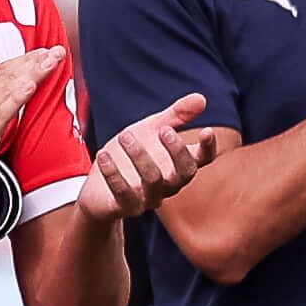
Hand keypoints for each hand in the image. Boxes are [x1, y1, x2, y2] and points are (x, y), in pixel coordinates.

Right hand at [0, 44, 63, 204]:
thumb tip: (19, 92)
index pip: (0, 70)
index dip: (25, 59)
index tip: (47, 52)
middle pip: (6, 75)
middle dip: (33, 61)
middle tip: (57, 52)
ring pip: (6, 89)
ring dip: (31, 72)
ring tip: (51, 61)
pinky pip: (1, 113)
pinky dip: (17, 97)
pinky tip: (31, 85)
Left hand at [80, 89, 231, 225]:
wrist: (98, 189)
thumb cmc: (129, 158)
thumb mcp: (150, 130)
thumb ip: (175, 116)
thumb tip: (202, 98)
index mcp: (176, 166)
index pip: (201, 161)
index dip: (207, 148)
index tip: (207, 130)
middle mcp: (167, 185)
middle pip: (184, 174)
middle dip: (177, 151)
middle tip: (164, 129)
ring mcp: (146, 198)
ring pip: (153, 181)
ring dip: (140, 156)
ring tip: (125, 135)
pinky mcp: (123, 206)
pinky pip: (123, 194)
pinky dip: (114, 174)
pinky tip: (104, 156)